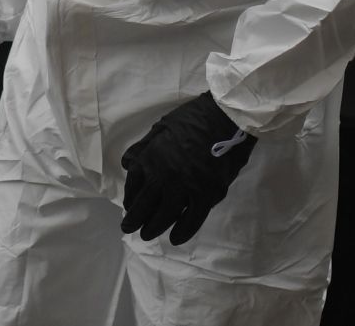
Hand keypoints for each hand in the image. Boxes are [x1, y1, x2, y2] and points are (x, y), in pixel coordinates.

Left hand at [119, 93, 256, 243]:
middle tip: (129, 229)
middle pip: (145, 205)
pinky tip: (175, 238)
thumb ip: (143, 148)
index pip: (134, 185)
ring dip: (153, 228)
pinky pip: (192, 221)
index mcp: (151, 157)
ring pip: (165, 216)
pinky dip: (182, 232)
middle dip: (134, 220)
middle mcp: (164, 175)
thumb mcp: (160, 127)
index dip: (129, 198)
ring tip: (147, 235)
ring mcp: (186, 187)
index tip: (129, 206)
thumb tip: (128, 165)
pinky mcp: (207, 195)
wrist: (226, 117)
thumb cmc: (192, 118)